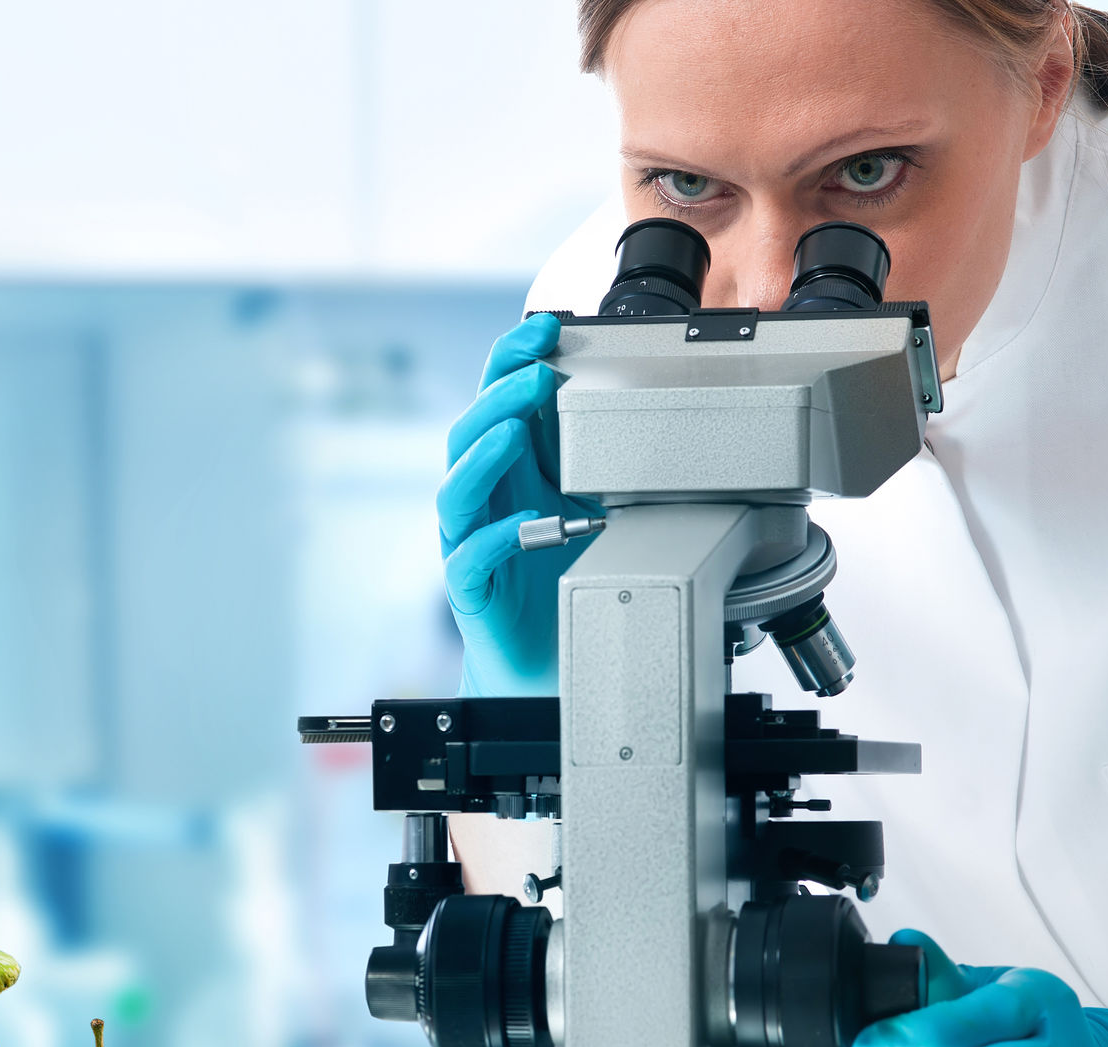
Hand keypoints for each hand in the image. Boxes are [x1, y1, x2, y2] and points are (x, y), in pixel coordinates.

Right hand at [439, 314, 603, 695]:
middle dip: (499, 395)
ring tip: (514, 429)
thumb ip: (603, 459)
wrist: (550, 658)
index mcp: (510, 468)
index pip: (498, 399)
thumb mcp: (593, 503)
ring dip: (485, 454)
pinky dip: (498, 536)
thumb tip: (650, 407)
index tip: (544, 326)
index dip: (511, 359)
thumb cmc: (567, 576)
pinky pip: (472, 555)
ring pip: (457, 487)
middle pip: (470, 432)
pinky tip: (527, 523)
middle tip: (537, 372)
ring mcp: (469, 539)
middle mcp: (484, 497)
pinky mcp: (471, 586)